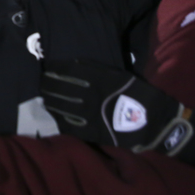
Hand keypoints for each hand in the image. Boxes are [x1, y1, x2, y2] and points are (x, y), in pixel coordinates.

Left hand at [41, 59, 192, 155]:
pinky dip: (59, 118)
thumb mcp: (117, 75)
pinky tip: (54, 114)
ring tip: (44, 97)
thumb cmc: (138, 94)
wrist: (154, 121)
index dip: (53, 70)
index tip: (46, 68)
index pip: (67, 71)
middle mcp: (89, 95)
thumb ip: (95, 70)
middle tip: (40, 82)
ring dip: (49, 100)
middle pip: (59, 88)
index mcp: (97, 79)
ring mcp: (88, 114)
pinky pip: (68, 124)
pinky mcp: (90, 130)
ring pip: (60, 105)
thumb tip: (73, 65)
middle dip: (47, 84)